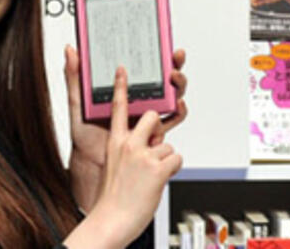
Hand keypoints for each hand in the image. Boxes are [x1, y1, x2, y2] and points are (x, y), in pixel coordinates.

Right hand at [63, 67, 182, 248]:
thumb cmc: (114, 196)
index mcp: (115, 141)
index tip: (123, 70)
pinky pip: (176, 158)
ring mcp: (143, 154)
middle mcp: (128, 144)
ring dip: (164, 159)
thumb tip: (148, 142)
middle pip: (152, 117)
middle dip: (158, 128)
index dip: (121, 87)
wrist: (113, 219)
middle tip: (151, 146)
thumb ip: (128, 148)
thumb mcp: (113, 164)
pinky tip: (158, 180)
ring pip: (167, 143)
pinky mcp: (157, 167)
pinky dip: (172, 170)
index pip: (118, 108)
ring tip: (149, 176)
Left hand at [65, 45, 187, 211]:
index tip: (164, 43)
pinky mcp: (156, 132)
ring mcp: (149, 116)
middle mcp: (139, 101)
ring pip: (171, 95)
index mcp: (123, 91)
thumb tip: (71, 50)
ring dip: (178, 85)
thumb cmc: (85, 135)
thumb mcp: (77, 103)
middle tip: (174, 58)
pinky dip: (178, 111)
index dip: (157, 53)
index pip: (143, 67)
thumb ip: (74, 77)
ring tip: (174, 79)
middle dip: (174, 65)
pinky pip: (172, 119)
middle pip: (163, 78)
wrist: (93, 167)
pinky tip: (177, 104)